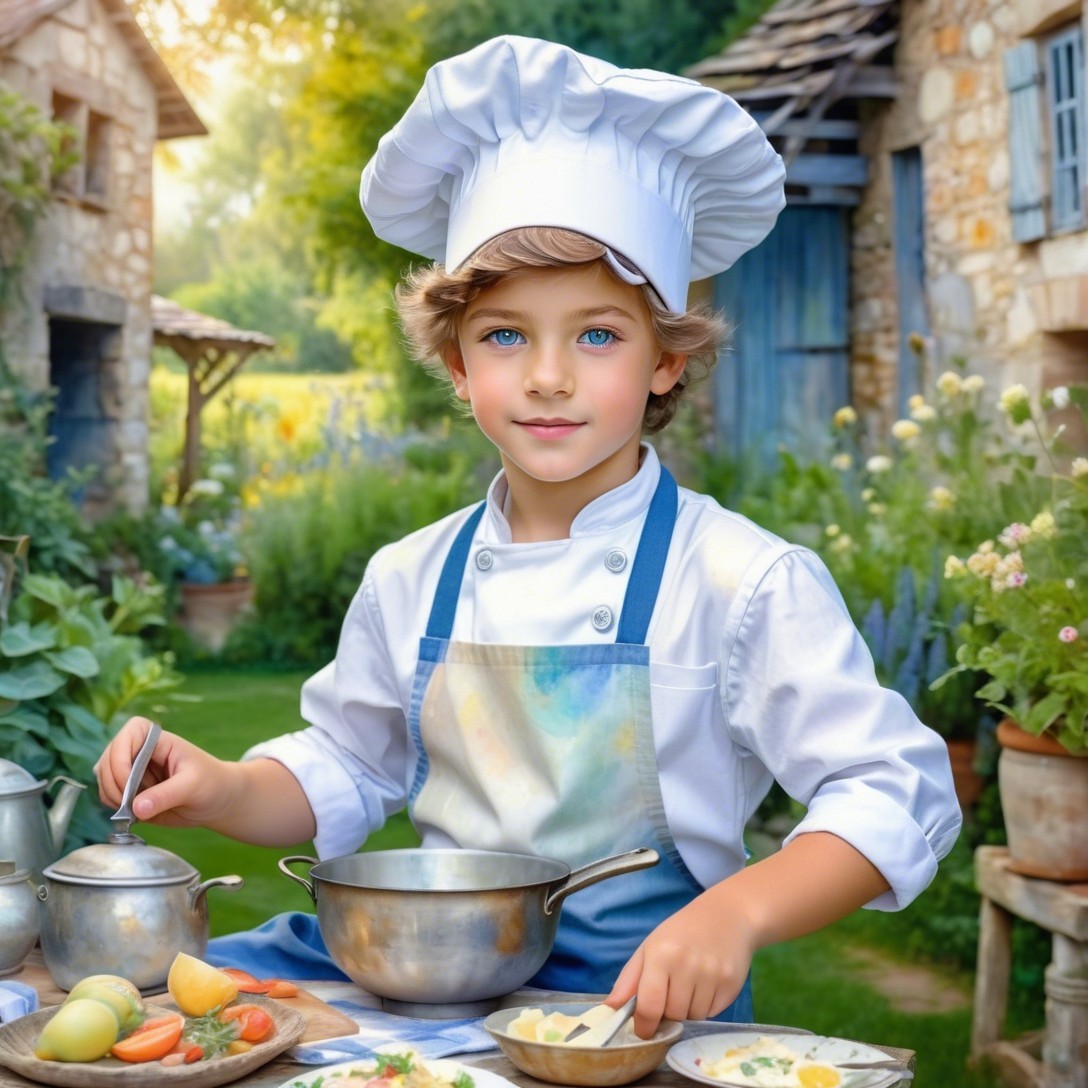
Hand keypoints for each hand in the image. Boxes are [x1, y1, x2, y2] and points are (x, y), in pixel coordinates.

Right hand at [95, 716, 237, 828]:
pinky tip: (132, 814)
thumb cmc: (211, 784)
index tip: (129, 780)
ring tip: (133, 811)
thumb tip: (135, 808)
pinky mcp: (130, 790)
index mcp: (160, 742)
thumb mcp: (193, 787)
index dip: (122, 753)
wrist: (217, 801)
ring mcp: (133, 771)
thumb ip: (165, 796)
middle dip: (113, 781)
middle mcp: (142, 752)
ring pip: (104, 775)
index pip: (131, 731)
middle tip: (129, 805)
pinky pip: (108, 794)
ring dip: (111, 795)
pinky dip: (112, 805)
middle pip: (110, 755)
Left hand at [608, 887, 754, 1037]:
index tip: (644, 1029)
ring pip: (693, 1017)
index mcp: (661, 955)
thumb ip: (628, 980)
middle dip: (668, 1012)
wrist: (727, 915)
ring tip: (690, 986)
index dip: (644, 1025)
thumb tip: (609, 1009)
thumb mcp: (649, 948)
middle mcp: (687, 965)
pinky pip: (712, 1014)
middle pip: (673, 1014)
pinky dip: (706, 1007)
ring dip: (688, 1010)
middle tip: (671, 992)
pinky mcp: (731, 985)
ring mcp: (712, 975)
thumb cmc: (681, 932)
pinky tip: (706, 985)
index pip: (649, 1006)